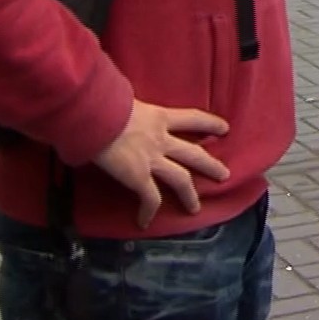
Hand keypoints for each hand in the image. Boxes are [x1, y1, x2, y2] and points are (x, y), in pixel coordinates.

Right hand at [92, 100, 230, 228]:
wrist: (94, 114)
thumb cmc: (101, 101)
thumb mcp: (122, 97)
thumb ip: (126, 104)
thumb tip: (116, 101)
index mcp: (157, 116)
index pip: (191, 118)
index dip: (209, 123)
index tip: (224, 128)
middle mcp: (160, 138)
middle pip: (193, 153)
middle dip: (210, 165)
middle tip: (223, 174)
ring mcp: (151, 159)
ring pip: (180, 179)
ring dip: (189, 194)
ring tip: (195, 208)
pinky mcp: (138, 177)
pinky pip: (149, 198)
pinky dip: (148, 211)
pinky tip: (144, 222)